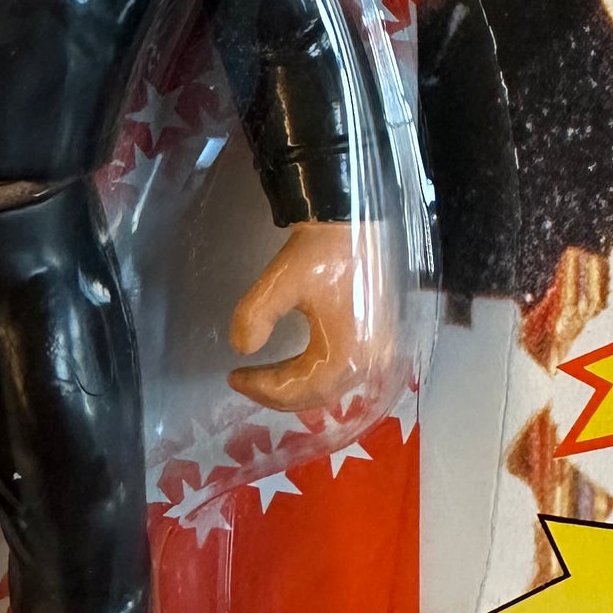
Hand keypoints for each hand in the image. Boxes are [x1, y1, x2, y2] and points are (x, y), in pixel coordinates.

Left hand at [229, 224, 386, 413]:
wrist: (354, 218)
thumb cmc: (321, 252)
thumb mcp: (281, 281)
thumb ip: (255, 317)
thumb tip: (242, 348)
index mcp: (348, 353)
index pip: (299, 389)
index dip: (263, 388)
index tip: (233, 375)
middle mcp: (369, 360)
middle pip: (317, 394)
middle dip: (277, 392)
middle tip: (243, 380)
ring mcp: (379, 351)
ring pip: (331, 385)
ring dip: (295, 385)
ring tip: (264, 375)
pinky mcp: (379, 338)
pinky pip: (343, 371)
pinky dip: (315, 374)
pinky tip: (294, 364)